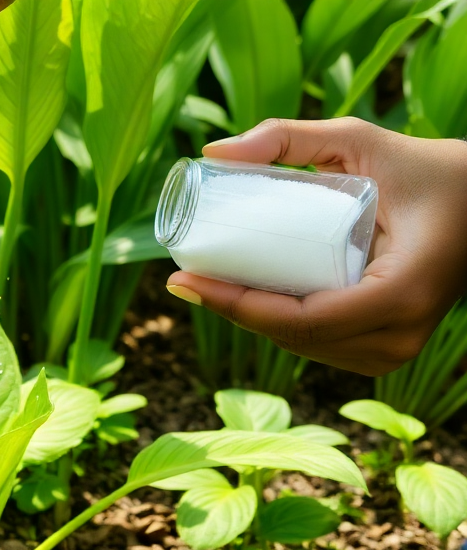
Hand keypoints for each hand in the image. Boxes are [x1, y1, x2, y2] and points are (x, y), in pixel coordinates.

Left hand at [165, 118, 466, 375]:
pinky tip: (243, 305)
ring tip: (207, 285)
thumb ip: (291, 137)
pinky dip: (280, 328)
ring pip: (303, 347)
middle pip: (293, 336)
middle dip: (232, 311)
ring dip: (252, 322)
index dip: (235, 305)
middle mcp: (401, 333)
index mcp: (402, 291)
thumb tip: (212, 153)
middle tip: (183, 277)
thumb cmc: (430, 170)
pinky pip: (321, 347)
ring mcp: (397, 348)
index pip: (301, 318)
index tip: (184, 279)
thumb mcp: (363, 141)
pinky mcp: (388, 348)